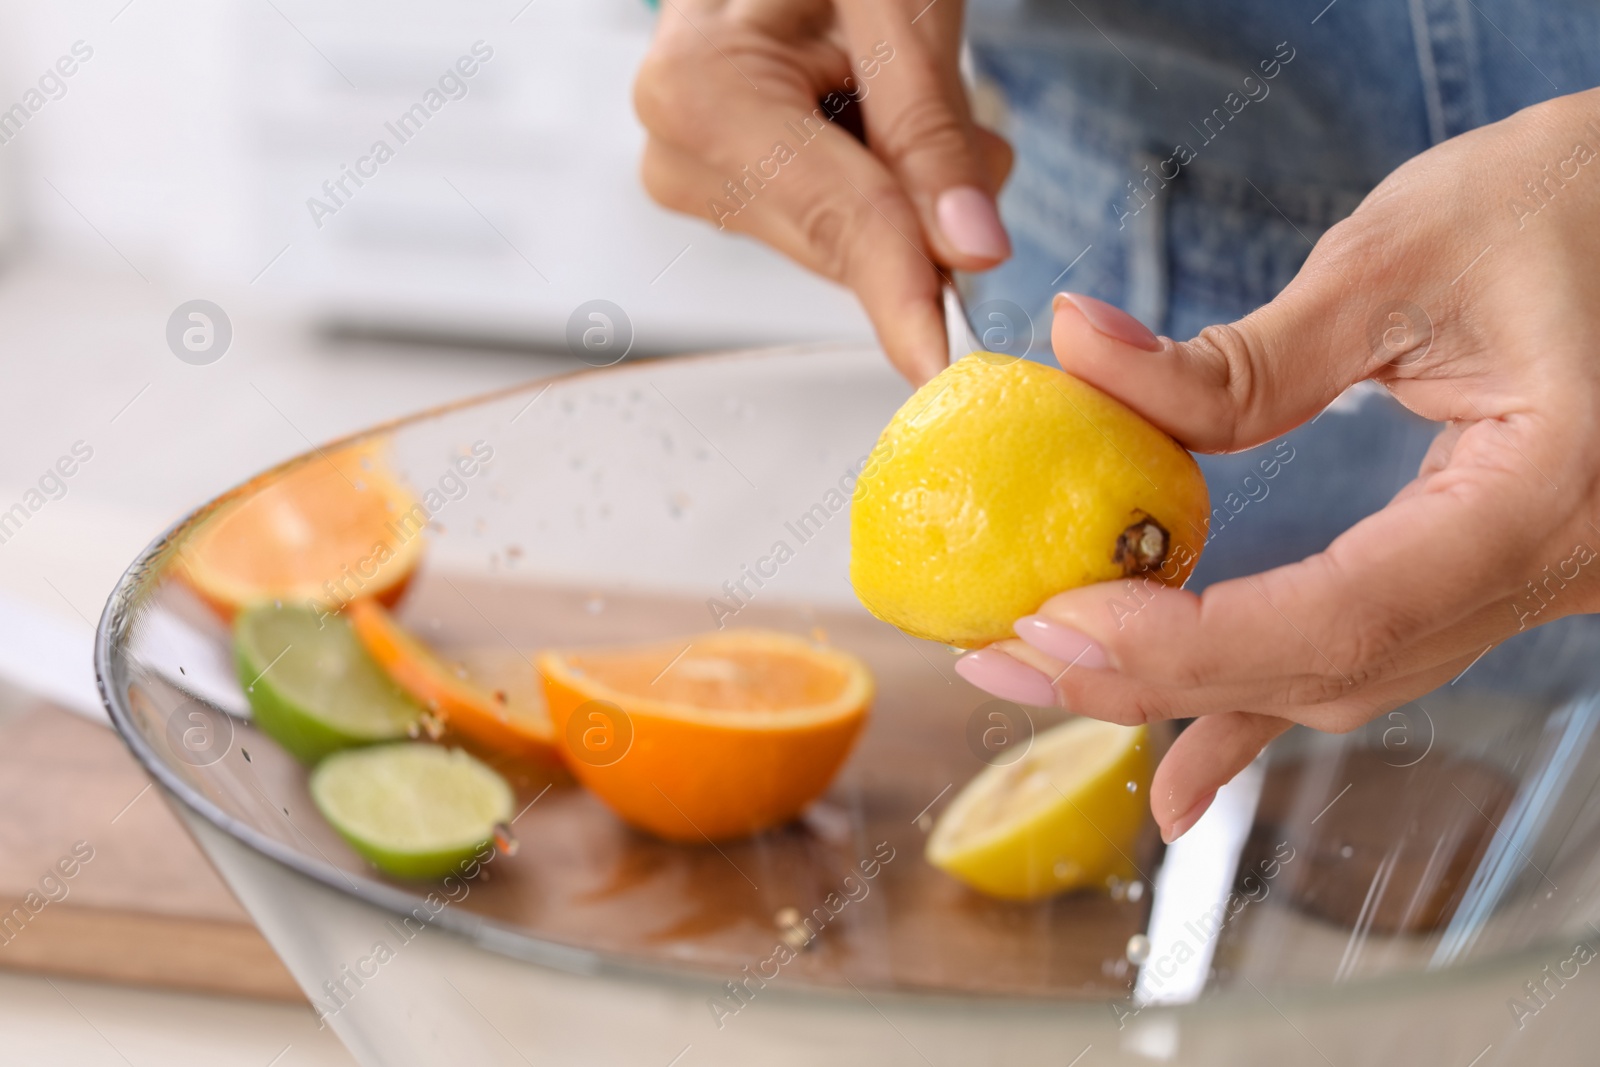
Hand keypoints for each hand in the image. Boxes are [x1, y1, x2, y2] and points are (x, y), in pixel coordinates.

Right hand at [634, 0, 1012, 382]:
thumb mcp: (898, 4)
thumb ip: (930, 130)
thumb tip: (970, 251)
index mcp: (701, 93)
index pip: (836, 217)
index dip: (904, 292)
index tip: (944, 368)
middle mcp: (679, 151)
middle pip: (841, 240)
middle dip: (924, 203)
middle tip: (952, 114)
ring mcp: (695, 176)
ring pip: (843, 238)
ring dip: (904, 183)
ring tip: (889, 78)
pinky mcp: (724, 189)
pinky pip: (828, 220)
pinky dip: (877, 179)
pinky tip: (865, 106)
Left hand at [953, 88, 1599, 841]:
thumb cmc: (1574, 199)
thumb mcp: (1401, 256)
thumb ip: (1240, 352)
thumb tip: (1079, 353)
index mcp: (1545, 497)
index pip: (1342, 617)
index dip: (1185, 642)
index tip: (1052, 622)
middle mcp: (1546, 573)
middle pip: (1321, 672)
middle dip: (1149, 679)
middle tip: (1005, 659)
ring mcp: (1522, 586)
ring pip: (1335, 681)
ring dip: (1185, 693)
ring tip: (1053, 686)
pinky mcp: (1481, 570)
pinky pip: (1361, 659)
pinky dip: (1258, 711)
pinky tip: (1184, 774)